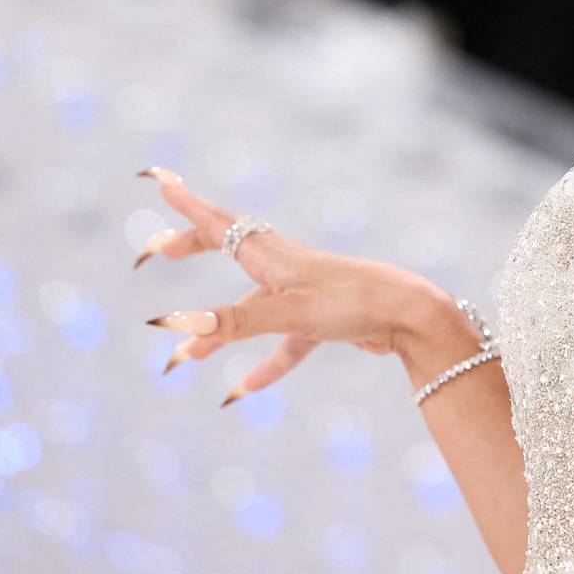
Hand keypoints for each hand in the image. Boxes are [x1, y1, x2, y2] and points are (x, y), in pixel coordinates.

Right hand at [133, 166, 450, 405]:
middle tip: (164, 249)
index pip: (221, 224)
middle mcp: (286, 266)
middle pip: (233, 248)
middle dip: (197, 245)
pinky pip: (286, 343)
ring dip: (223, 324)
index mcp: (273, 254)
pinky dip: (268, 363)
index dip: (189, 206)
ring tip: (194, 351)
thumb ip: (234, 323)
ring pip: (253, 304)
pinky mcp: (324, 320)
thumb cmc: (352, 303)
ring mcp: (305, 293)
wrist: (410, 315)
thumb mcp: (287, 314)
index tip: (163, 184)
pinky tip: (249, 389)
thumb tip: (179, 330)